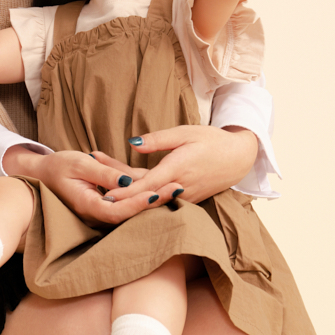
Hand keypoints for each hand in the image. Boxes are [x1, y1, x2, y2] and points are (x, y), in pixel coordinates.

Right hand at [1, 146, 163, 225]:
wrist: (43, 173)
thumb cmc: (58, 166)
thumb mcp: (79, 164)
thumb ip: (104, 172)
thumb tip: (128, 181)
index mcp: (89, 206)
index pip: (118, 210)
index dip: (138, 203)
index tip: (157, 193)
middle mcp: (98, 212)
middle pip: (131, 212)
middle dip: (155, 201)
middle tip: (179, 188)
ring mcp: (103, 210)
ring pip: (133, 207)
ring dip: (154, 196)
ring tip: (178, 185)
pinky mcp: (108, 203)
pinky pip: (128, 200)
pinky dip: (145, 191)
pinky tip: (164, 183)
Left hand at [96, 125, 259, 207]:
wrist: (238, 158)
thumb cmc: (211, 141)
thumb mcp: (185, 132)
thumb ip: (158, 139)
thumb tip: (132, 143)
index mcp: (178, 168)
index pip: (146, 184)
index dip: (125, 192)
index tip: (105, 196)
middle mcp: (179, 187)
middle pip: (144, 196)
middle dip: (120, 196)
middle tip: (96, 195)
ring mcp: (182, 197)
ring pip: (150, 201)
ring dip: (129, 200)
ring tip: (105, 196)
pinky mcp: (185, 200)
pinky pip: (159, 201)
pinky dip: (142, 200)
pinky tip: (126, 199)